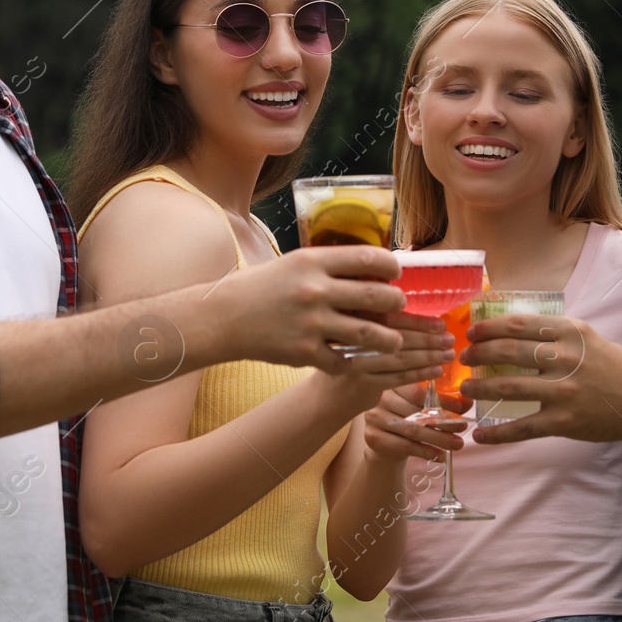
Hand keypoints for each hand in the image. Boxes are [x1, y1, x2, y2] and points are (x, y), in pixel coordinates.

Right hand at [217, 247, 406, 372]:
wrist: (224, 317)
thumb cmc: (261, 287)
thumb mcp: (293, 263)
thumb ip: (327, 266)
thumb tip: (368, 267)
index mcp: (313, 261)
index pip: (368, 258)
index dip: (391, 266)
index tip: (396, 272)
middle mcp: (315, 290)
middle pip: (377, 296)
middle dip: (396, 303)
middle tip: (398, 306)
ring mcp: (312, 323)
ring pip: (370, 334)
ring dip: (389, 340)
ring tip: (394, 341)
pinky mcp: (305, 352)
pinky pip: (344, 361)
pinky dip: (354, 362)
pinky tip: (357, 360)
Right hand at [320, 312, 452, 412]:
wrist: (327, 395)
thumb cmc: (351, 359)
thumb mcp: (358, 335)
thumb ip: (380, 323)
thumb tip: (424, 318)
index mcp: (354, 319)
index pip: (392, 318)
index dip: (419, 322)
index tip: (441, 323)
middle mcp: (354, 339)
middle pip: (399, 337)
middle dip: (429, 339)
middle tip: (449, 339)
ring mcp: (358, 363)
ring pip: (401, 358)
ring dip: (428, 356)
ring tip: (448, 354)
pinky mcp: (365, 384)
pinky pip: (398, 378)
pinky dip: (419, 374)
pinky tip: (436, 370)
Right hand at [364, 381, 466, 464]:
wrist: (385, 439)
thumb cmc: (408, 416)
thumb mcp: (424, 406)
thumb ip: (443, 402)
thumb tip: (468, 401)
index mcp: (394, 382)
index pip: (419, 391)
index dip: (441, 400)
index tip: (460, 408)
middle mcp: (380, 397)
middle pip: (416, 411)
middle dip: (443, 421)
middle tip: (463, 427)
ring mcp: (374, 417)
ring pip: (412, 429)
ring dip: (438, 438)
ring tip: (457, 444)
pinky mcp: (373, 437)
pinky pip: (404, 445)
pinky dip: (425, 452)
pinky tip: (440, 456)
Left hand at [461, 312, 621, 444]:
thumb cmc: (616, 367)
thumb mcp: (587, 337)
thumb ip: (555, 334)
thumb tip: (513, 332)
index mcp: (568, 332)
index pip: (517, 324)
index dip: (488, 328)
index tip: (473, 333)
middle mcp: (564, 358)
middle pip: (506, 352)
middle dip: (478, 353)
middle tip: (465, 357)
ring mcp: (562, 391)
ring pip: (507, 387)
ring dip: (480, 387)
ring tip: (466, 388)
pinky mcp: (563, 422)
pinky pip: (521, 428)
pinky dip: (496, 433)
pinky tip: (479, 435)